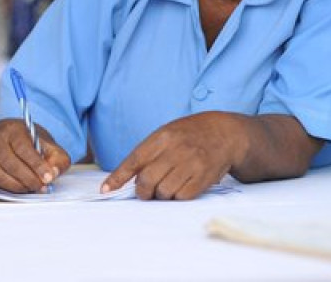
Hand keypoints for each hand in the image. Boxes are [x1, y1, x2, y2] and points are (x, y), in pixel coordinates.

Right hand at [0, 118, 70, 192]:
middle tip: (43, 186)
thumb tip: (54, 173)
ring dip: (20, 185)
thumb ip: (57, 158)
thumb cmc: (33, 142)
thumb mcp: (50, 145)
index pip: (23, 148)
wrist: (15, 139)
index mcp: (14, 130)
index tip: (48, 177)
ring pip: (1, 174)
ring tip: (35, 188)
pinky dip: (11, 189)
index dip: (36, 164)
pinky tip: (24, 188)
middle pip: (10, 162)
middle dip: (29, 178)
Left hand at [102, 112, 244, 199]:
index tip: (106, 189)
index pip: (134, 159)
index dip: (118, 177)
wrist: (224, 133)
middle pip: (147, 180)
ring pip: (164, 191)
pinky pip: (182, 197)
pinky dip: (177, 197)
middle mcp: (176, 149)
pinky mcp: (204, 177)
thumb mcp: (167, 133)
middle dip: (142, 192)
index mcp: (162, 137)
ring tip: (166, 187)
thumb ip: (149, 152)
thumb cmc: (189, 134)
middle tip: (145, 192)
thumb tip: (128, 177)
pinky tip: (180, 189)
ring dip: (161, 195)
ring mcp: (191, 163)